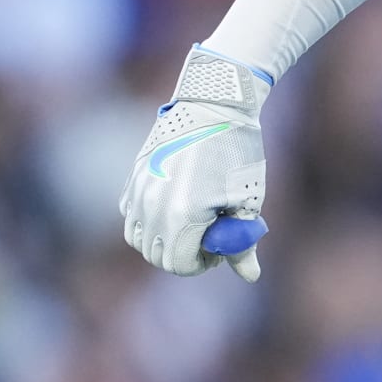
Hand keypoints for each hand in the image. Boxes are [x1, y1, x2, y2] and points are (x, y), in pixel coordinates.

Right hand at [120, 46, 270, 281]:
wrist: (215, 104)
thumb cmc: (238, 152)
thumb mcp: (248, 200)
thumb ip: (243, 243)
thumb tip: (250, 276)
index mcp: (181, 217)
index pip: (179, 264)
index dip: (202, 263)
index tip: (219, 249)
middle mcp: (151, 207)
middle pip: (157, 256)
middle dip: (183, 253)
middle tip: (209, 234)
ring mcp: (137, 191)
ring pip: (139, 238)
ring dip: (163, 239)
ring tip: (192, 219)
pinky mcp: (132, 178)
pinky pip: (131, 215)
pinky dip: (148, 219)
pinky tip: (175, 202)